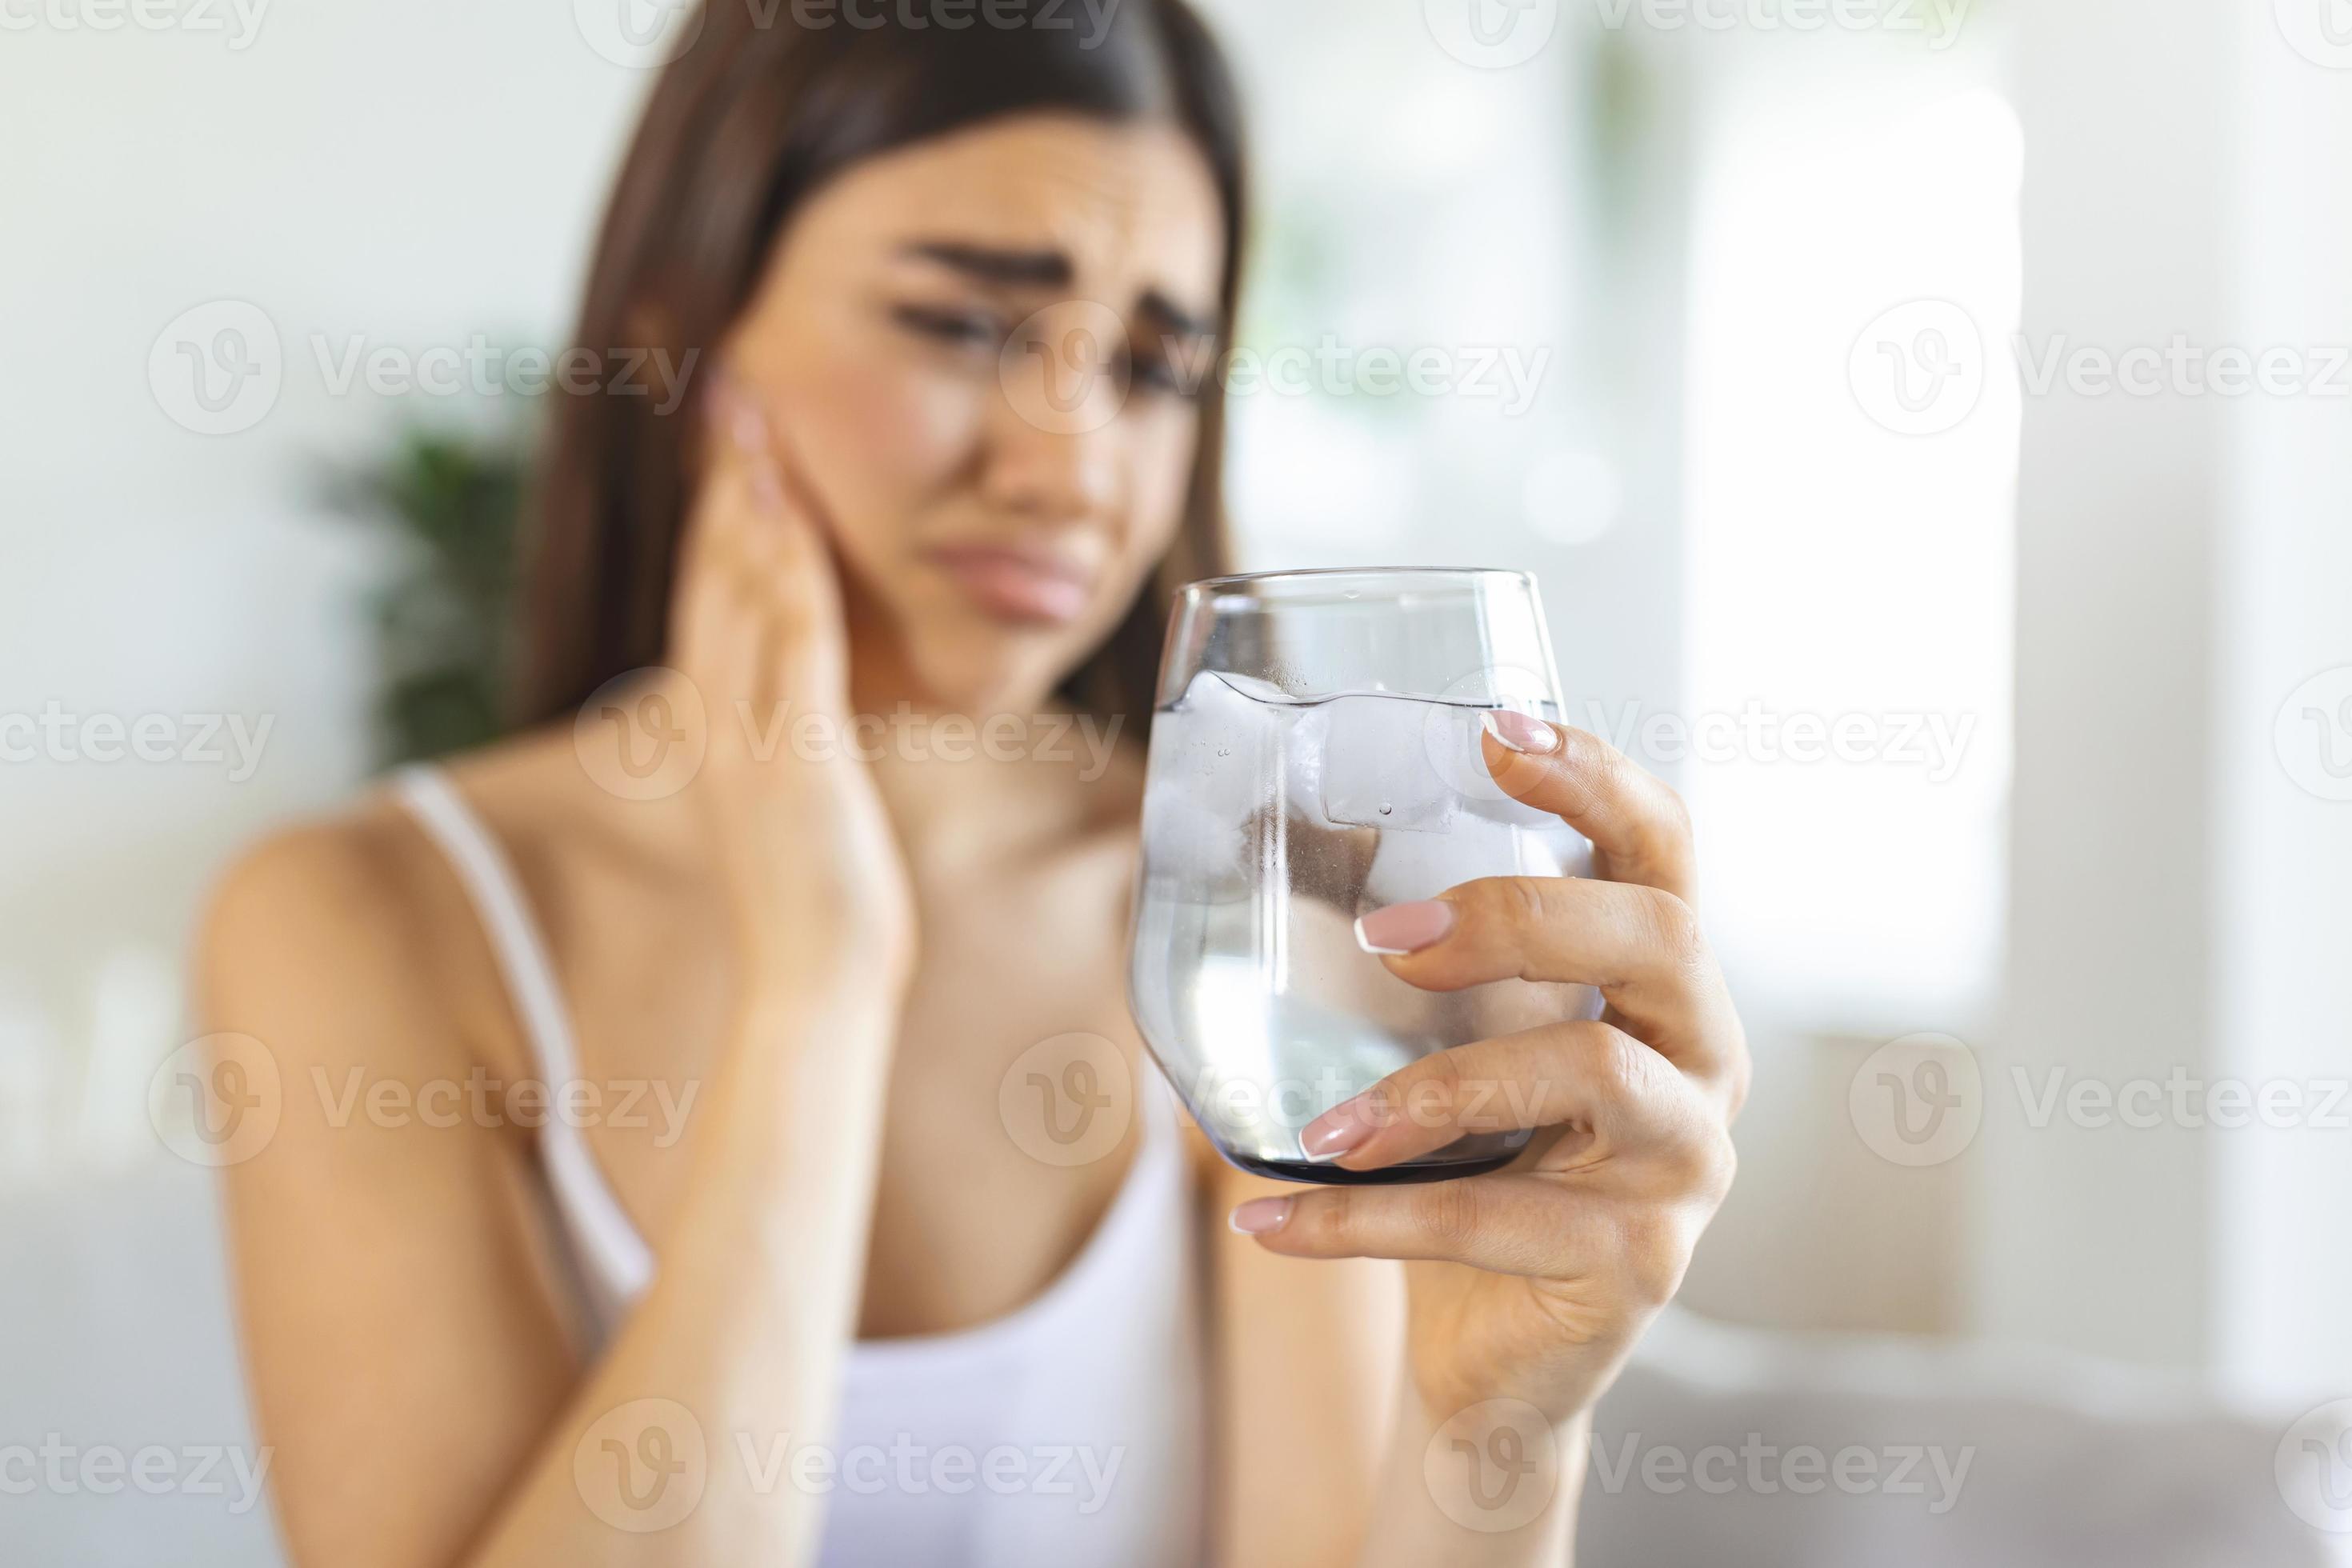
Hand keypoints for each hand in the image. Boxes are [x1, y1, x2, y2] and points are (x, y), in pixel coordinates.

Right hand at [668, 369, 914, 989]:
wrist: (813, 986)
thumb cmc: (820, 913)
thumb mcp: (794, 814)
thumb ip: (788, 755)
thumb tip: (802, 721)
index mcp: (716, 740)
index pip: (708, 611)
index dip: (715, 533)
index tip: (727, 465)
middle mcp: (718, 728)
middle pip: (711, 585)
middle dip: (722, 493)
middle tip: (729, 407)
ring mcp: (749, 740)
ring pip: (741, 599)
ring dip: (749, 511)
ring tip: (753, 432)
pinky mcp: (794, 757)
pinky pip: (791, 645)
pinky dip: (787, 574)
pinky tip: (790, 517)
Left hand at [1228, 712, 1746, 1426]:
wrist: (1496, 1358)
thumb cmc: (1473, 1173)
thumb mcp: (1450, 1053)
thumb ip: (1412, 970)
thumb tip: (1247, 856)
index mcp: (1664, 985)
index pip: (1664, 849)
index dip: (1597, 779)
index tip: (1499, 732)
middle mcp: (1703, 1057)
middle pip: (1656, 936)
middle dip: (1518, 915)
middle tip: (1387, 941)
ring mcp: (1686, 1161)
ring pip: (1590, 1070)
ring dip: (1435, 1088)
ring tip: (1321, 1128)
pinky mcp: (1641, 1262)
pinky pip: (1496, 1221)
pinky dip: (1362, 1222)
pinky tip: (1267, 1221)